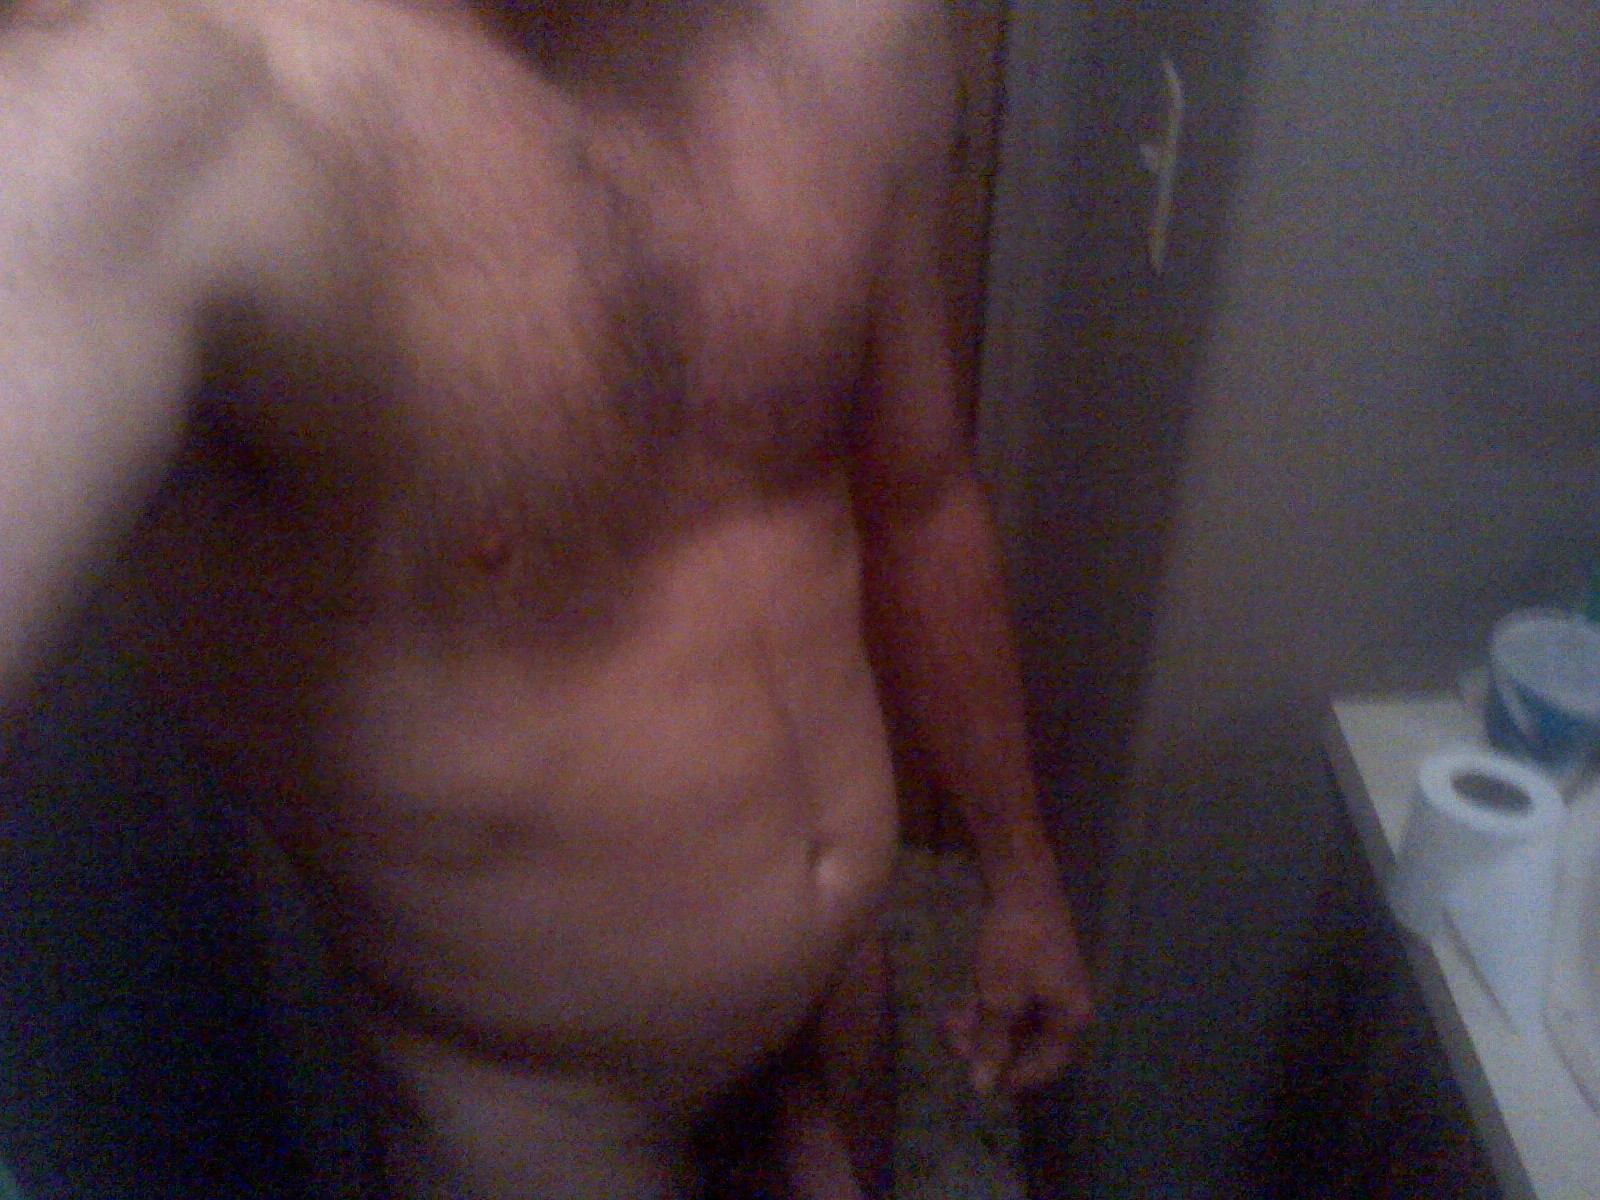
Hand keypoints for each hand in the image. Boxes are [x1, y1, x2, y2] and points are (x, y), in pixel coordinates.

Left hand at [945, 884, 1093, 1095]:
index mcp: (1070, 1016)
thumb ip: (992, 1043)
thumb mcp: (1000, 997)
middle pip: (1027, 1042)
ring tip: (946, 1027)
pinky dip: (984, 1008)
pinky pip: (1010, 999)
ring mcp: (1048, 983)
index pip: (1048, 1065)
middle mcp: (1065, 1003)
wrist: (1022, 881)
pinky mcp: (1031, 965)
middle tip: (953, 1047)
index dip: (1013, 1078)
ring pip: (1013, 1020)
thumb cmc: (1016, 943)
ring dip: (981, 1028)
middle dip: (988, 1048)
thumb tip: (982, 1088)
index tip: (978, 1081)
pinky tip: (955, 1010)